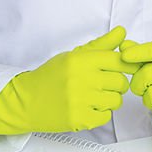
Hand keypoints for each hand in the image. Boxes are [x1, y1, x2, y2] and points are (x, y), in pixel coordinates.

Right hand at [0, 27, 139, 133]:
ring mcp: (81, 101)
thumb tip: (121, 31)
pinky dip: (101, 113)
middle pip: (121, 82)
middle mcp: (82, 79)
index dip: (125, 65)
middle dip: (117, 84)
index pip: (119, 60)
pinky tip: (89, 107)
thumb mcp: (74, 55)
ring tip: (96, 96)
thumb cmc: (51, 76)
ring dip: (110, 99)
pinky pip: (106, 117)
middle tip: (105, 84)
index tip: (123, 69)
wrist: (25, 100)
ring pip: (116, 101)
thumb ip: (101, 45)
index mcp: (82, 60)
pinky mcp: (79, 119)